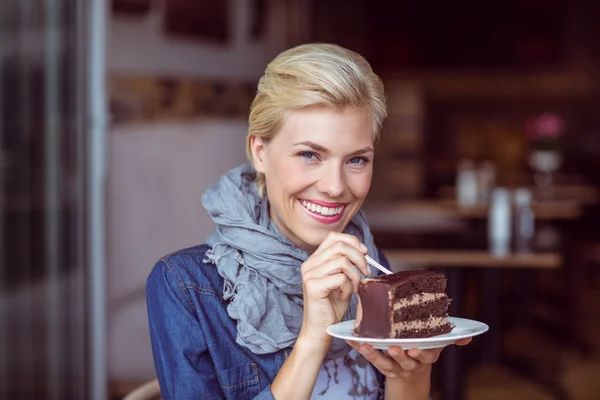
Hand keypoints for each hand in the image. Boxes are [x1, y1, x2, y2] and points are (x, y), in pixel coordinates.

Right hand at [299, 232, 370, 346]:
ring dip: (355, 275)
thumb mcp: (342, 279)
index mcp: (315, 259)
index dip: (352, 241)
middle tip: (366, 273)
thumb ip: (346, 263)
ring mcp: (309, 274)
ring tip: (354, 288)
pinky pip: (341, 278)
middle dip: (359, 258)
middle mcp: (309, 264)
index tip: (364, 253)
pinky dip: (349, 287)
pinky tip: (344, 296)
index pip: (333, 237)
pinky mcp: (313, 286)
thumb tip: (363, 250)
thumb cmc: (332, 305)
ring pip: (342, 261)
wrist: (320, 329)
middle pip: (340, 246)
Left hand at [346, 338, 471, 379]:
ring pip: (386, 363)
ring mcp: (397, 368)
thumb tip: (468, 338)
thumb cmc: (422, 354)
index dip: (422, 352)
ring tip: (367, 346)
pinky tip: (351, 340)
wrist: (411, 383)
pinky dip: (360, 349)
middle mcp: (413, 363)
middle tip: (394, 348)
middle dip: (401, 355)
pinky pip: (371, 359)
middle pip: (407, 361)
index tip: (415, 348)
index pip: (428, 354)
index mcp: (427, 355)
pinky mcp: (382, 367)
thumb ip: (450, 340)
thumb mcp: (436, 348)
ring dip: (375, 355)